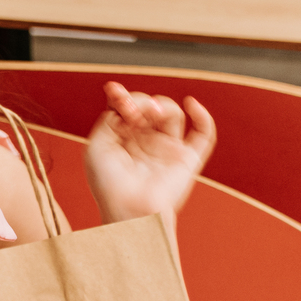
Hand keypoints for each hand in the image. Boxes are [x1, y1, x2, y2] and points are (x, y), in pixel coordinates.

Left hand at [84, 82, 215, 223]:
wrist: (130, 210)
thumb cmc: (109, 184)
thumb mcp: (96, 146)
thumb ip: (109, 119)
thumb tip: (125, 102)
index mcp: (123, 139)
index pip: (126, 108)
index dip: (123, 96)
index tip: (114, 91)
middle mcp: (146, 141)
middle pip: (148, 107)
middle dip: (141, 102)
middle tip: (132, 111)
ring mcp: (167, 149)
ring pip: (172, 113)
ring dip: (164, 105)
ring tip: (153, 113)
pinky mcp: (188, 158)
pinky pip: (204, 133)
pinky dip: (202, 115)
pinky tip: (190, 104)